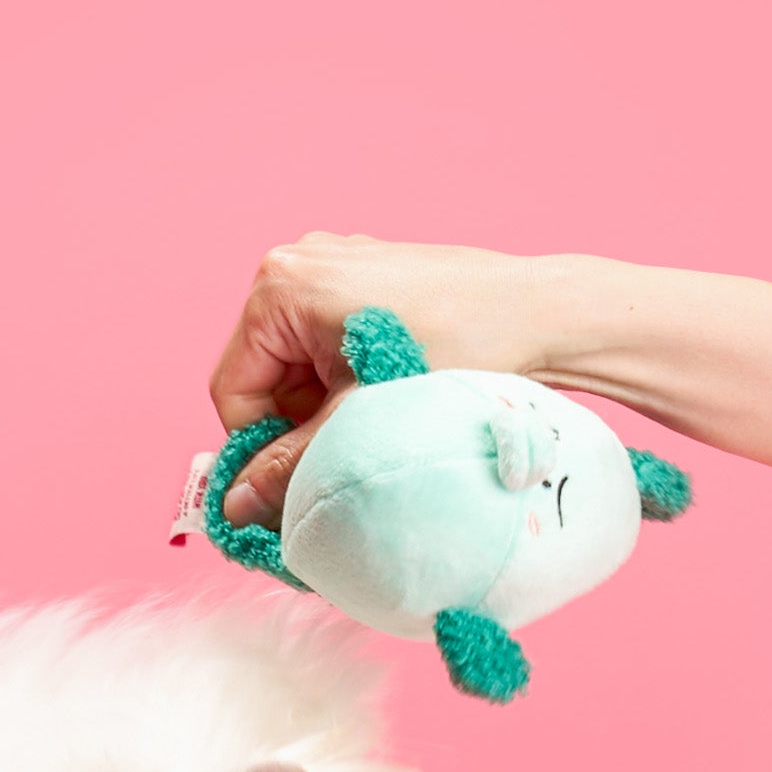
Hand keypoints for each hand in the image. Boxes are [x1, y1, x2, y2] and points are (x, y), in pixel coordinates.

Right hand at [209, 234, 566, 525]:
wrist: (538, 315)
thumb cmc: (457, 349)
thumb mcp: (359, 420)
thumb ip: (291, 466)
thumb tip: (237, 508)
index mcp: (279, 287)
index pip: (233, 390)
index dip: (257, 447)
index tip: (287, 484)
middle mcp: (297, 263)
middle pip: (263, 377)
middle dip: (295, 426)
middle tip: (342, 456)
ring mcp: (333, 265)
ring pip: (297, 367)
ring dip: (324, 409)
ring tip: (375, 424)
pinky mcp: (365, 276)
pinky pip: (328, 345)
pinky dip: (347, 383)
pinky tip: (387, 396)